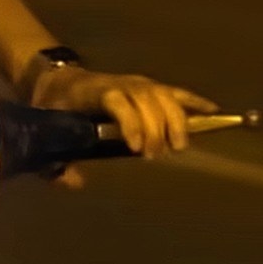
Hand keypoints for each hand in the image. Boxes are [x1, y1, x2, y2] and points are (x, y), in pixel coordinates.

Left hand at [30, 65, 216, 161]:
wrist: (59, 81)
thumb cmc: (56, 109)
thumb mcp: (48, 134)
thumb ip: (57, 163)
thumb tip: (76, 183)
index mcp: (94, 91)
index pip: (116, 100)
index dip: (130, 121)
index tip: (136, 147)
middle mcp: (120, 83)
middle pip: (145, 99)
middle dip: (155, 126)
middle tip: (156, 155)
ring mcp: (138, 83)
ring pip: (164, 95)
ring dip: (176, 119)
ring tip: (179, 145)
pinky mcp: (150, 86)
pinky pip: (176, 93)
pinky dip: (195, 102)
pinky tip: (214, 112)